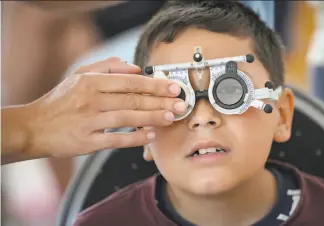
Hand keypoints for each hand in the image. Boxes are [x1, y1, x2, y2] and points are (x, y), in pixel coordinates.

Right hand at [3, 57, 185, 160]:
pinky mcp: (88, 142)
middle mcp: (91, 100)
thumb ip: (107, 66)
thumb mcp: (79, 75)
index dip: (154, 84)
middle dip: (160, 101)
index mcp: (91, 82)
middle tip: (180, 103)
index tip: (172, 87)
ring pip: (128, 118)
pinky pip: (116, 140)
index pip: (130, 81)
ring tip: (171, 117)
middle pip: (133, 99)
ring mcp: (89, 122)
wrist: (36, 126)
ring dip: (153, 118)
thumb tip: (135, 68)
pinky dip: (135, 137)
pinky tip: (151, 135)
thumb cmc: (61, 100)